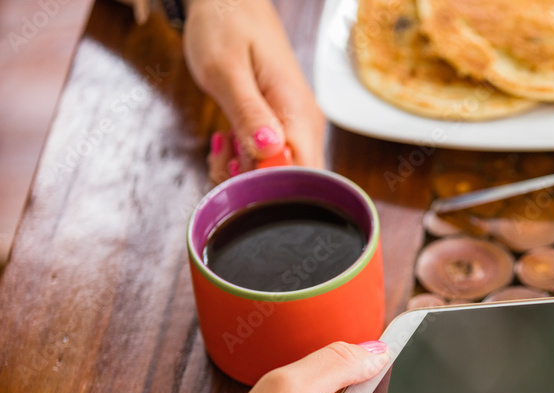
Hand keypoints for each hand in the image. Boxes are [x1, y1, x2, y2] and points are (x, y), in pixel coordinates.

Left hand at [183, 0, 326, 181]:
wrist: (232, 2)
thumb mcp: (226, 69)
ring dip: (245, 176)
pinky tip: (229, 145)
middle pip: (294, 184)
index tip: (237, 173)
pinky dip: (245, 163)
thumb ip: (248, 113)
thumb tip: (270, 151)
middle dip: (255, 186)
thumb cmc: (227, 26)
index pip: (304, 174)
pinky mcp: (285, 128)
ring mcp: (298, 127)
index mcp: (297, 111)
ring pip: (281, 177)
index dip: (271, 187)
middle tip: (222, 160)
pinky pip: (272, 162)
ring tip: (221, 148)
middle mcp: (306, 125)